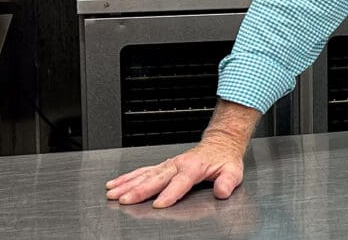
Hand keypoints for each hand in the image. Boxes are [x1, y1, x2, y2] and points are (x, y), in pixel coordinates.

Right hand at [105, 133, 245, 207]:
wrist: (220, 143)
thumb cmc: (224, 159)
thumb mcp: (233, 170)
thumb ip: (228, 181)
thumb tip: (222, 191)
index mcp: (195, 167)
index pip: (181, 181)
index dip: (171, 193)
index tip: (160, 203)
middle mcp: (178, 164)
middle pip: (157, 178)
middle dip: (140, 189)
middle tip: (126, 200)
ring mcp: (168, 164)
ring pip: (145, 174)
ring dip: (128, 184)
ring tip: (114, 193)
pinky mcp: (163, 166)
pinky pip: (143, 170)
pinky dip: (127, 177)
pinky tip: (115, 184)